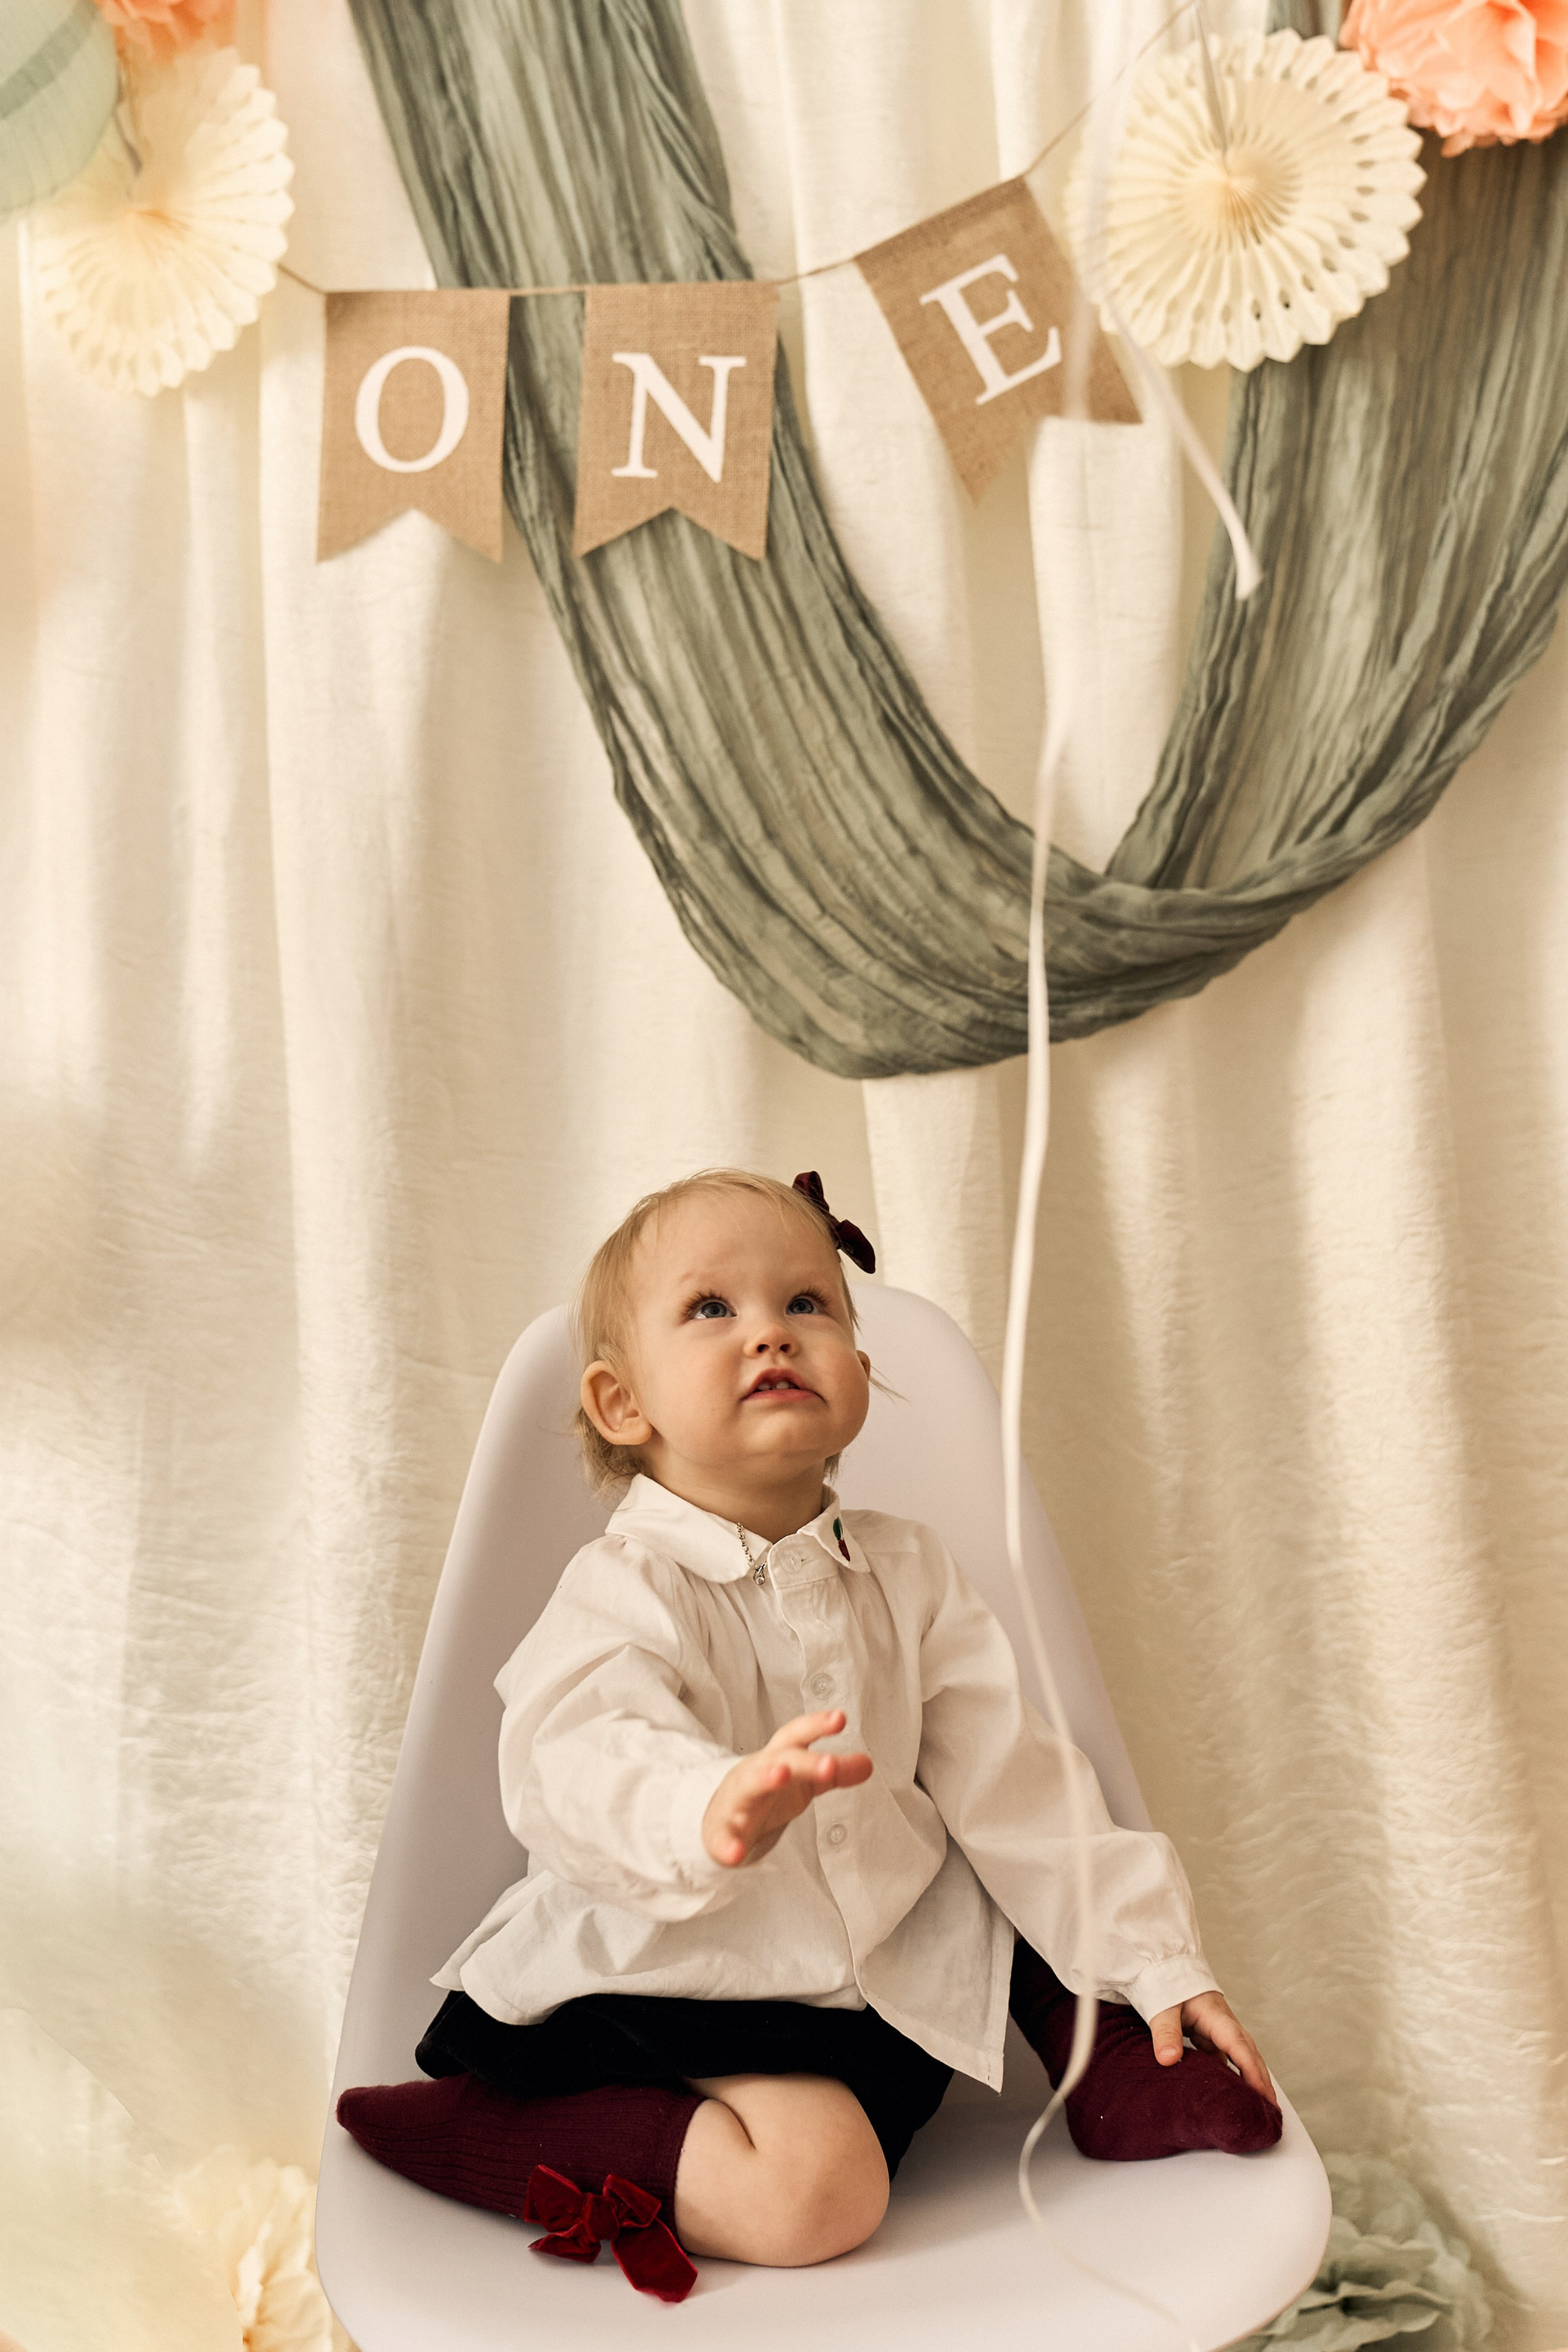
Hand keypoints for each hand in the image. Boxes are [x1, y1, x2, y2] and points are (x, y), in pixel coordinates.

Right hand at [702, 1710, 872, 1867]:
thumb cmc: (767, 1792)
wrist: (720, 1817)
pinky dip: (726, 1846)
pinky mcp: (722, 1831)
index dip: (817, 1725)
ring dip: (764, 1778)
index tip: (840, 1718)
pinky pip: (722, 1838)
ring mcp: (737, 1800)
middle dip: (803, 1761)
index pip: (796, 1736)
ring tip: (781, 1775)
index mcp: (777, 1757)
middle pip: (779, 1759)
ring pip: (749, 1786)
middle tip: (829, 1764)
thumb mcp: (803, 1781)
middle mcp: (756, 1772)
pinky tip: (735, 1854)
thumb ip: (835, 1772)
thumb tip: (868, 1764)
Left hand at [1148, 1991, 1275, 2102]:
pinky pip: (1225, 2057)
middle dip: (1262, 2081)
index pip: (1239, 2047)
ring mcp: (1217, 2029)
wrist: (1161, 1964)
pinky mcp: (1208, 2034)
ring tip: (1260, 2107)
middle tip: (1273, 2110)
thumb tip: (1168, 2060)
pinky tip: (1232, 2092)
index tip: (1263, 2095)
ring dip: (1251, 2079)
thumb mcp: (1162, 2007)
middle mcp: (1223, 2024)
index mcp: (1216, 2016)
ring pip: (1240, 2057)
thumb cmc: (1164, 1981)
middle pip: (1248, 2054)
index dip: (1251, 2072)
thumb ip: (1166, 2033)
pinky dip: (1232, 2074)